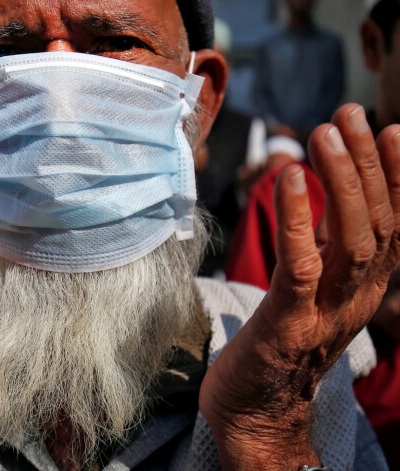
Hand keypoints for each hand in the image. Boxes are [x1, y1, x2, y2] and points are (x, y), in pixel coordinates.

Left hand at [199, 104, 399, 469]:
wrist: (255, 410)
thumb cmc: (278, 342)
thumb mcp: (312, 291)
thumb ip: (324, 249)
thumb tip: (320, 196)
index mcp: (362, 289)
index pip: (391, 225)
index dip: (397, 177)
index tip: (393, 128)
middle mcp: (356, 298)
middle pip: (375, 223)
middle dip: (366, 164)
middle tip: (348, 113)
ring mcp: (326, 313)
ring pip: (352, 241)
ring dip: (342, 182)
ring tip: (325, 134)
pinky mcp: (288, 326)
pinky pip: (302, 267)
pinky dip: (299, 220)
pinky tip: (289, 179)